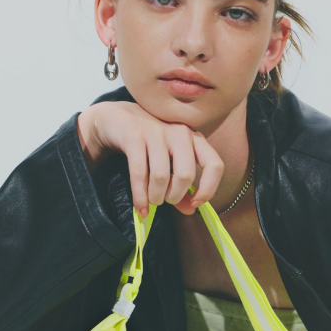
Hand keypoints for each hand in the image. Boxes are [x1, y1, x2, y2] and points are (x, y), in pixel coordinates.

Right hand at [76, 101, 223, 217]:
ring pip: (162, 176)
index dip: (208, 189)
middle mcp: (179, 133)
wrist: (115, 119)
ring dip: (156, 196)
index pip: (214, 165)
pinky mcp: (134, 136)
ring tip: (152, 200)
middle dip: (175, 196)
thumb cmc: (149, 146)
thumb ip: (182, 188)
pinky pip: (140, 173)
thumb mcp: (170, 164)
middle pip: (186, 175)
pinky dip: (140, 196)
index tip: (195, 203)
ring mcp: (157, 132)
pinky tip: (141, 208)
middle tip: (166, 200)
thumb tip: (191, 210)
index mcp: (194, 139)